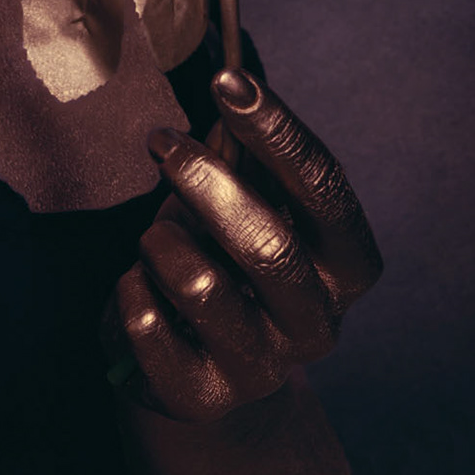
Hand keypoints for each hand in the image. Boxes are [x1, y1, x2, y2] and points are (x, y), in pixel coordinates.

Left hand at [112, 69, 381, 422]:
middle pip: (269, 245)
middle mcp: (317, 324)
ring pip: (200, 284)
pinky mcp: (201, 396)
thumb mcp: (245, 207)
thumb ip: (245, 157)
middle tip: (160, 139)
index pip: (326, 191)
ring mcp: (262, 367)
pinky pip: (147, 323)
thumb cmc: (225, 260)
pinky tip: (138, 286)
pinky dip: (130, 289)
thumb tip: (229, 81)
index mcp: (344, 267)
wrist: (202, 373)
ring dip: (160, 241)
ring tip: (152, 238)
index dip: (278, 131)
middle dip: (206, 180)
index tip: (227, 79)